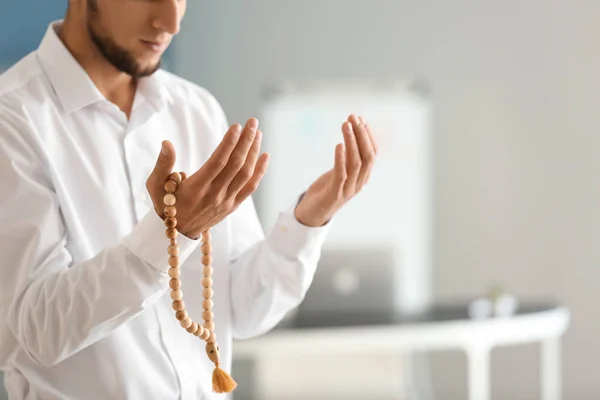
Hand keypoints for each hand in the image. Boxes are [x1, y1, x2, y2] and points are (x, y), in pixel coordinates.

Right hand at [146, 118, 269, 238]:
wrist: (177, 233)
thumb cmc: (165, 205)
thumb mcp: (155, 185)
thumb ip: (162, 164)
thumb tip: (167, 143)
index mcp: (197, 187)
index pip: (218, 162)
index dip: (229, 143)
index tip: (237, 126)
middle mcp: (214, 194)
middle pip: (235, 164)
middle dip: (246, 141)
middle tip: (252, 122)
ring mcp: (226, 201)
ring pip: (245, 174)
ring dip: (254, 152)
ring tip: (257, 133)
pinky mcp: (233, 206)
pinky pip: (250, 187)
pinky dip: (260, 171)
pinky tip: (265, 155)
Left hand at [294, 114, 377, 226]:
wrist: (312, 215)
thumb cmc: (325, 191)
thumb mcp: (340, 172)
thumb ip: (348, 159)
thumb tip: (352, 136)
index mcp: (363, 177)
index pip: (372, 154)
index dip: (368, 135)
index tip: (361, 118)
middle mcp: (359, 183)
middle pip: (367, 156)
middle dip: (362, 134)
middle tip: (353, 117)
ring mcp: (348, 190)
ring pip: (356, 162)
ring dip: (351, 141)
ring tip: (345, 125)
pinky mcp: (334, 194)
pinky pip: (341, 174)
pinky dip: (340, 158)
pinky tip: (338, 145)